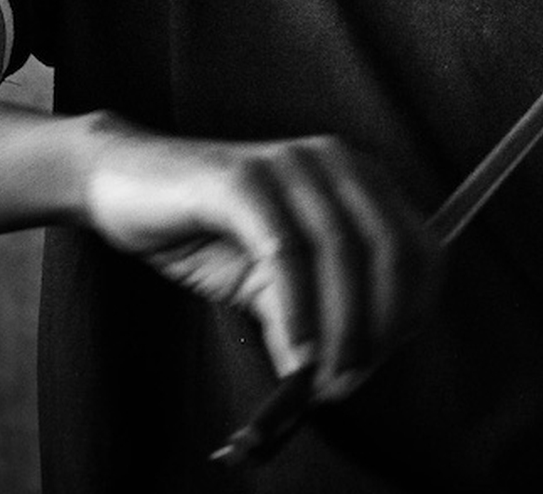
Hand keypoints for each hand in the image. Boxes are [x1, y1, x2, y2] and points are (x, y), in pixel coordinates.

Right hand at [77, 117, 438, 400]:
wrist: (123, 182)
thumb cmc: (206, 228)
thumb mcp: (270, 277)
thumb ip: (311, 311)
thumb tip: (341, 375)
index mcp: (358, 179)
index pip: (418, 245)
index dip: (412, 308)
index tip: (385, 359)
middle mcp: (335, 162)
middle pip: (389, 249)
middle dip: (379, 325)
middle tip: (351, 381)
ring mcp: (290, 164)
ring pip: (341, 252)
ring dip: (338, 327)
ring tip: (320, 379)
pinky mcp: (243, 180)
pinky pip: (285, 251)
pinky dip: (296, 310)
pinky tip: (292, 351)